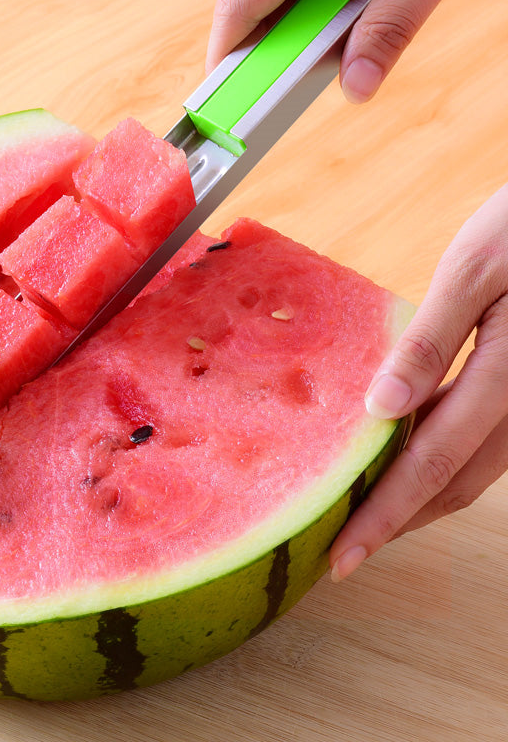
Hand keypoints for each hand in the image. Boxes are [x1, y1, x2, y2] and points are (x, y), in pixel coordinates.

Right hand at [206, 0, 487, 102]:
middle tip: (280, 91)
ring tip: (328, 54)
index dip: (225, 56)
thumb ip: (393, 25)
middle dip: (266, 49)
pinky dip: (319, 6)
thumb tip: (357, 87)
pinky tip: (349, 18)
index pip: (239, 3)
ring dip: (298, 28)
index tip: (224, 100)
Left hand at [329, 183, 507, 579]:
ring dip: (418, 498)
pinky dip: (440, 461)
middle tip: (345, 549)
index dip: (386, 516)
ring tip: (366, 514)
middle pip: (454, 483)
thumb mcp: (473, 271)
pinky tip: (403, 457)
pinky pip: (482, 442)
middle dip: (397, 521)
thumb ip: (431, 341)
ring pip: (472, 470)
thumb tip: (381, 409)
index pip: (433, 463)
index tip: (345, 556)